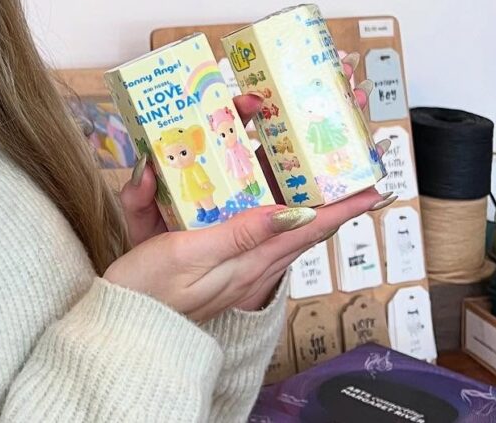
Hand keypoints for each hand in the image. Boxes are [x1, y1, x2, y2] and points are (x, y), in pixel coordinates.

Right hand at [105, 187, 386, 321]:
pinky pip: (246, 226)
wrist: (121, 330)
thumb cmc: (148, 293)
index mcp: (250, 261)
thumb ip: (240, 232)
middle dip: (326, 194)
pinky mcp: (212, 261)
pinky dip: (257, 204)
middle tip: (344, 165)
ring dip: (293, 194)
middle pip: (301, 224)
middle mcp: (249, 263)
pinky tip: (248, 188)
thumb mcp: (187, 253)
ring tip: (307, 169)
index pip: (310, 229)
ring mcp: (232, 263)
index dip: (343, 207)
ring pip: (275, 222)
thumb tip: (295, 212)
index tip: (374, 187)